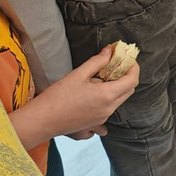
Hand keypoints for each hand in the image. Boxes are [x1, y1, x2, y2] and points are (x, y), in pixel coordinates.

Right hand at [11, 46, 138, 145]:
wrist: (42, 120)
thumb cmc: (57, 97)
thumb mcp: (78, 74)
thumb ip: (97, 62)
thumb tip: (110, 52)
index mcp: (107, 95)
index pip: (132, 80)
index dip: (133, 67)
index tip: (127, 59)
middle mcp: (109, 109)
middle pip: (128, 90)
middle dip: (126, 76)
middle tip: (114, 66)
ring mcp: (103, 118)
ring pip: (119, 100)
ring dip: (116, 88)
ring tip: (99, 78)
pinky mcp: (95, 124)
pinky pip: (108, 110)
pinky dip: (107, 100)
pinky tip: (92, 95)